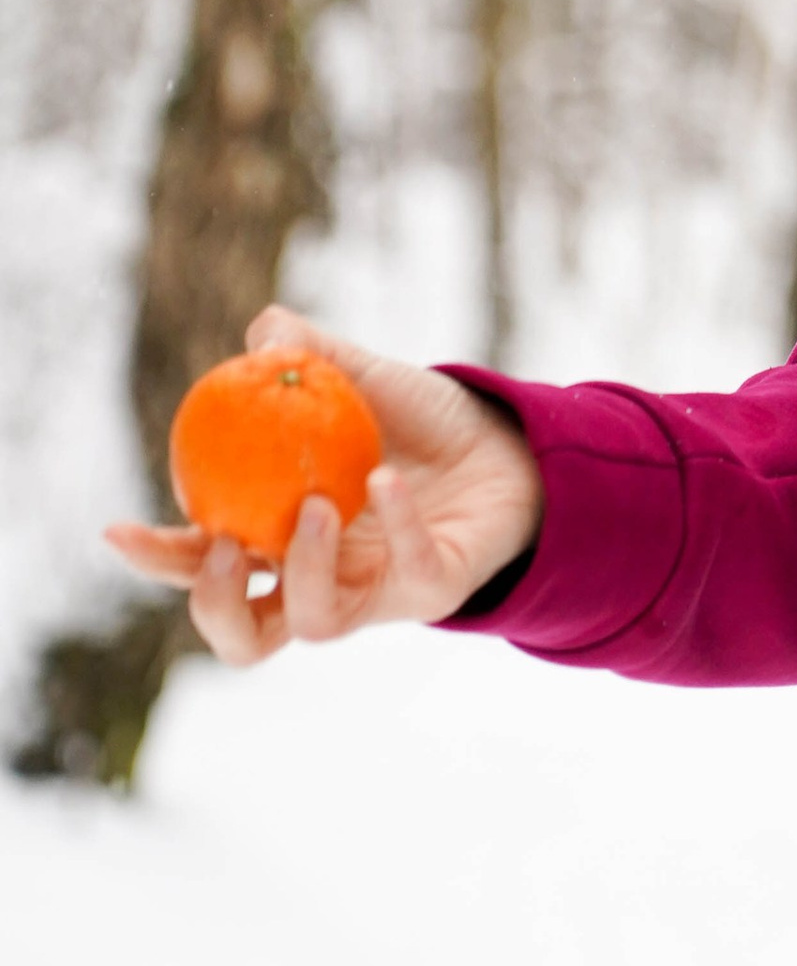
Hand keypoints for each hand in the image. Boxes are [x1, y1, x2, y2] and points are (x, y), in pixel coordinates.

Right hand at [105, 306, 545, 666]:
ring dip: (302, 569)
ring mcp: (375, 592)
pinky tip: (388, 482)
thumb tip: (265, 330)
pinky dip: (394, 527)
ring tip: (318, 504)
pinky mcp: (433, 589)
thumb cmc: (422, 423)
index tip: (119, 529)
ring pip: (313, 624)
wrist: (510, 443)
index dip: (157, 558)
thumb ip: (312, 358)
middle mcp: (318, 578)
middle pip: (241, 635)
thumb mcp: (364, 380)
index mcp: (278, 537)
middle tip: (223, 544)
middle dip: (213, 602)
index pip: (200, 563)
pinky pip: (407, 574)